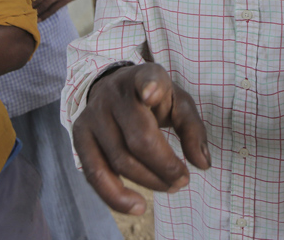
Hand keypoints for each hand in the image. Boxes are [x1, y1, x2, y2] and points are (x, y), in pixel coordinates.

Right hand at [72, 63, 210, 214]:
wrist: (112, 87)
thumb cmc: (153, 98)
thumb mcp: (178, 102)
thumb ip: (192, 129)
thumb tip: (202, 164)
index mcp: (144, 77)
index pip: (146, 79)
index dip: (149, 86)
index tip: (151, 93)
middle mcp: (114, 94)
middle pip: (139, 138)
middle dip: (165, 166)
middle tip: (182, 180)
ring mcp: (93, 115)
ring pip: (119, 160)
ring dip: (148, 181)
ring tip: (170, 188)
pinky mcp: (80, 136)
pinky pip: (95, 174)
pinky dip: (116, 196)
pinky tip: (137, 207)